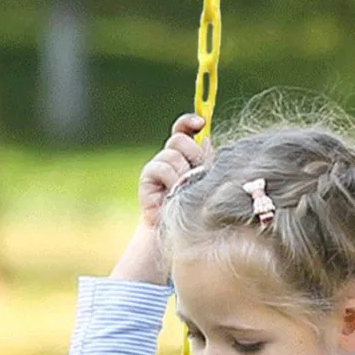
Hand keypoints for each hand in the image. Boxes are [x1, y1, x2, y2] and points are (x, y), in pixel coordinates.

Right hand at [138, 113, 210, 229]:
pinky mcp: (147, 177)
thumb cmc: (194, 209)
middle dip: (193, 154)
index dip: (189, 122)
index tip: (201, 122)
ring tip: (184, 190)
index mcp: (184, 156)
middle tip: (198, 173)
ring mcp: (157, 166)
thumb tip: (207, 139)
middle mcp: (169, 158)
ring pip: (172, 154)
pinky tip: (172, 194)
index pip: (183, 130)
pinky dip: (171, 180)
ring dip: (183, 172)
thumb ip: (206, 160)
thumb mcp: (205, 183)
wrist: (176, 232)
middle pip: (179, 139)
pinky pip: (161, 168)